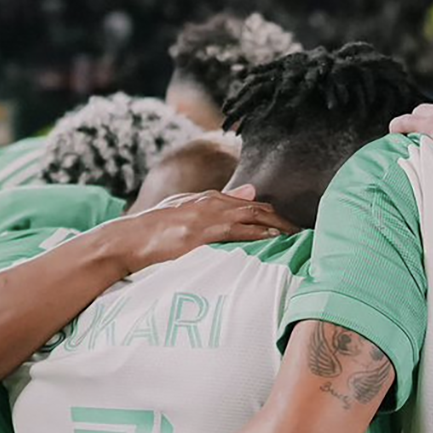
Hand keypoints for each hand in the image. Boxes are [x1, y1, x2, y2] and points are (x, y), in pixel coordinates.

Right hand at [94, 186, 299, 275]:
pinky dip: (258, 236)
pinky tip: (274, 241)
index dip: (274, 215)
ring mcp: (206, 219)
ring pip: (252, 219)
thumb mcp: (185, 209)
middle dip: (284, 221)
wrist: (127, 240)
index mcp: (208, 198)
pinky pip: (237, 234)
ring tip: (298, 239)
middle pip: (258, 209)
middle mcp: (211, 204)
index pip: (250, 204)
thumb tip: (251, 192)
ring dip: (278, 228)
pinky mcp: (200, 235)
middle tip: (306, 234)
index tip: (293, 226)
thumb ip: (218, 202)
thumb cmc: (153, 230)